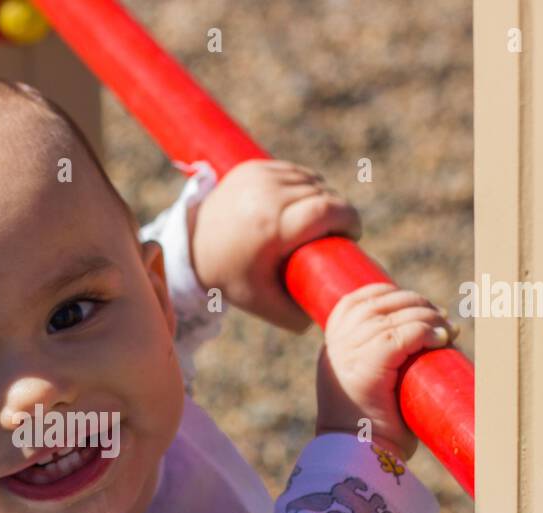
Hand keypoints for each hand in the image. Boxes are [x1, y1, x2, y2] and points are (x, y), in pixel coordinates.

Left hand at [188, 158, 360, 333]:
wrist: (190, 246)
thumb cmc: (231, 277)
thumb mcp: (263, 304)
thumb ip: (298, 316)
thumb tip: (334, 313)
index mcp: (271, 227)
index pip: (328, 210)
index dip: (349, 220)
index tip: (352, 235)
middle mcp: (266, 195)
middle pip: (324, 195)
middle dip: (337, 214)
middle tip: (332, 235)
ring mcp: (259, 176)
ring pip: (312, 180)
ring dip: (322, 198)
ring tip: (315, 223)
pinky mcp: (253, 166)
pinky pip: (295, 172)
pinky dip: (303, 186)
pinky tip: (300, 205)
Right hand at [314, 283, 458, 461]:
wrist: (358, 462)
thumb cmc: (374, 431)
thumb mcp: (375, 384)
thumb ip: (388, 359)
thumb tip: (434, 332)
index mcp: (332, 349)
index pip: (355, 301)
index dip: (390, 293)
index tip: (417, 304)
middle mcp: (335, 348)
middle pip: (377, 303)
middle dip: (415, 303)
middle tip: (442, 321)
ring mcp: (347, 356)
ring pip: (393, 316)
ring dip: (426, 316)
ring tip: (447, 332)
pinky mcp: (366, 368)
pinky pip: (399, 335)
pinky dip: (424, 332)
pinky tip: (441, 340)